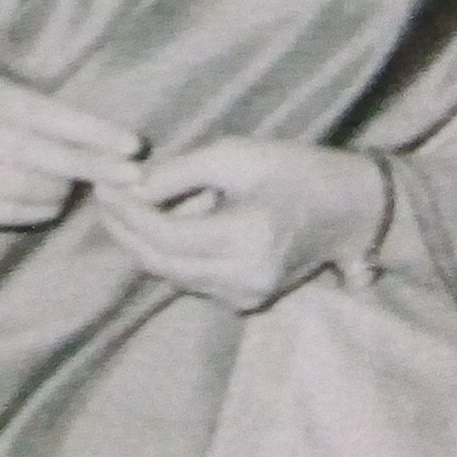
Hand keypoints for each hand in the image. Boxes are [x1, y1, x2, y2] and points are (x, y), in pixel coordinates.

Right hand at [0, 73, 146, 227]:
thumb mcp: (6, 105)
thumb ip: (50, 119)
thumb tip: (115, 145)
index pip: (43, 112)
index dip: (89, 130)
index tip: (132, 146)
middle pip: (31, 151)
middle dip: (86, 165)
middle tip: (129, 178)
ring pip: (16, 185)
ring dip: (56, 192)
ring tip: (72, 191)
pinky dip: (32, 212)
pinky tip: (49, 206)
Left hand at [94, 137, 386, 312]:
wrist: (352, 210)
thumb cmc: (298, 171)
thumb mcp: (237, 155)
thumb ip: (179, 172)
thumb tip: (131, 187)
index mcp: (248, 239)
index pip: (164, 237)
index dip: (126, 213)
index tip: (104, 185)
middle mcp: (244, 278)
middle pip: (159, 263)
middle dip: (124, 230)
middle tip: (104, 196)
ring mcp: (245, 296)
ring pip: (170, 275)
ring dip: (142, 242)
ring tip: (126, 204)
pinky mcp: (244, 300)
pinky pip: (190, 279)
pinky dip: (169, 253)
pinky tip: (161, 222)